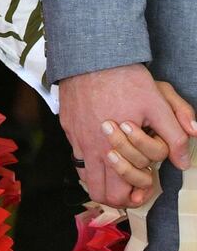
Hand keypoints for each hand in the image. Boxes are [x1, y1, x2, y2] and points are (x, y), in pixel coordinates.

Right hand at [59, 64, 195, 208]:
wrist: (90, 55)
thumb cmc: (125, 78)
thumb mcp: (158, 103)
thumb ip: (174, 134)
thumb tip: (183, 161)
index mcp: (114, 148)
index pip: (123, 189)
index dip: (141, 190)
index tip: (148, 182)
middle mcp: (91, 148)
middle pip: (101, 193)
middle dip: (119, 194)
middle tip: (133, 185)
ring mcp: (76, 138)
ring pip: (86, 177)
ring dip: (102, 179)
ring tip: (117, 169)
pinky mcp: (67, 126)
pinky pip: (76, 153)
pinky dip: (89, 158)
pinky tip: (102, 144)